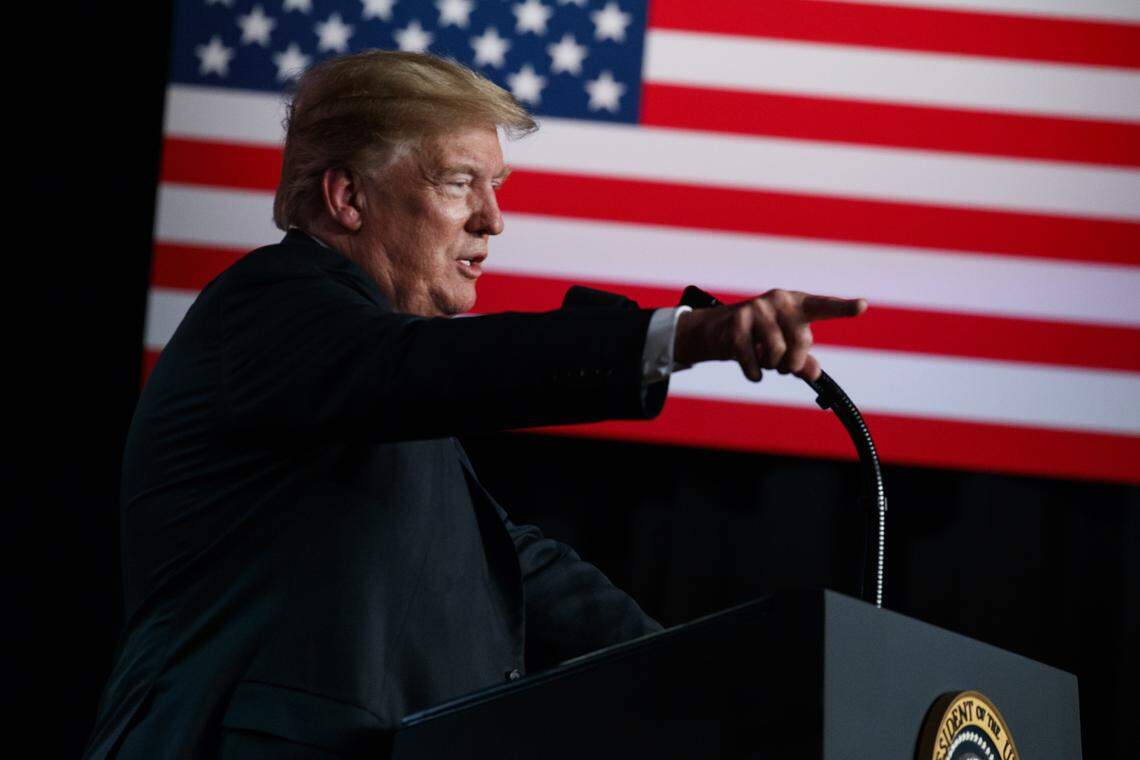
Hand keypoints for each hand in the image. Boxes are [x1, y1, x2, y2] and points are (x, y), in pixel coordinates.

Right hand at [673, 290, 867, 381]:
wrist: (718, 329)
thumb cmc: (761, 337)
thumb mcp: (786, 345)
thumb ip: (804, 360)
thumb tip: (814, 374)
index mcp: (797, 304)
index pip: (824, 306)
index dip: (843, 307)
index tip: (862, 306)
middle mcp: (779, 301)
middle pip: (801, 343)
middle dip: (793, 363)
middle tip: (782, 364)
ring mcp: (757, 309)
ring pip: (776, 352)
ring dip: (772, 366)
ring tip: (764, 361)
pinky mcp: (736, 323)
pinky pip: (753, 361)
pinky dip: (755, 373)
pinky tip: (754, 373)